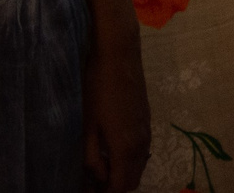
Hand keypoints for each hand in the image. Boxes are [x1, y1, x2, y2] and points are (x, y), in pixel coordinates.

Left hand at [79, 32, 150, 192]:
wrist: (119, 54)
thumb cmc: (98, 88)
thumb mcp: (88, 126)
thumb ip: (93, 157)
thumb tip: (97, 178)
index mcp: (127, 147)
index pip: (120, 187)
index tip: (87, 191)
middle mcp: (142, 143)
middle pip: (133, 180)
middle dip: (114, 186)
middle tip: (91, 182)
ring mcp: (147, 130)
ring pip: (139, 165)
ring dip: (122, 173)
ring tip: (98, 167)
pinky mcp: (147, 119)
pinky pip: (141, 151)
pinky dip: (128, 159)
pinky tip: (110, 148)